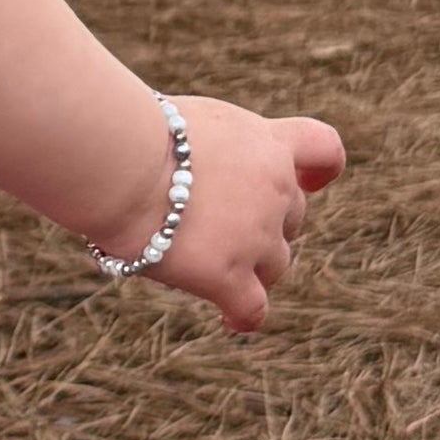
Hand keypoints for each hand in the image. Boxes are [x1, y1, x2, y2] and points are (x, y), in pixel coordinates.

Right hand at [146, 96, 345, 334]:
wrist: (118, 159)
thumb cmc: (130, 132)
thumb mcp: (184, 122)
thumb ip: (204, 147)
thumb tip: (179, 167)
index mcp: (264, 142)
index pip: (322, 149)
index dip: (319, 170)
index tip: (308, 180)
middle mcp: (273, 188)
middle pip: (291, 216)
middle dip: (263, 223)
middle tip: (215, 223)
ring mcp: (256, 236)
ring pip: (276, 265)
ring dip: (252, 268)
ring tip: (212, 270)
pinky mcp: (229, 276)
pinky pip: (253, 310)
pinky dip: (243, 316)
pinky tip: (227, 317)